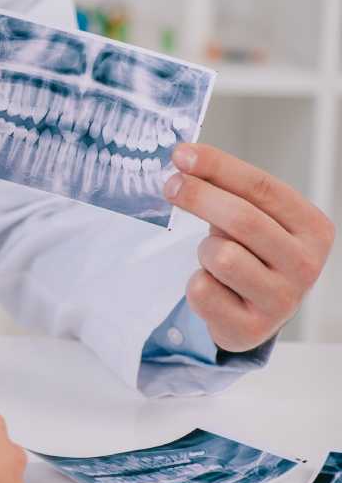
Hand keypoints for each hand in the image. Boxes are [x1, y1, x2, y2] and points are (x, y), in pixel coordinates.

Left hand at [164, 143, 334, 351]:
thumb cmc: (252, 253)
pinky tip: (213, 287)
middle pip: (242, 219)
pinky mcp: (251, 328)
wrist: (254, 311)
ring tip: (214, 258)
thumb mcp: (252, 217)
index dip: (218, 167)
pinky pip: (203, 290)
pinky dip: (197, 283)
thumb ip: (228, 189)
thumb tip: (186, 158)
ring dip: (204, 250)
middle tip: (170, 185)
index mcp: (312, 228)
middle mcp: (305, 264)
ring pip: (221, 256)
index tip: (182, 154)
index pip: (262, 188)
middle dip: (199, 196)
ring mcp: (282, 300)